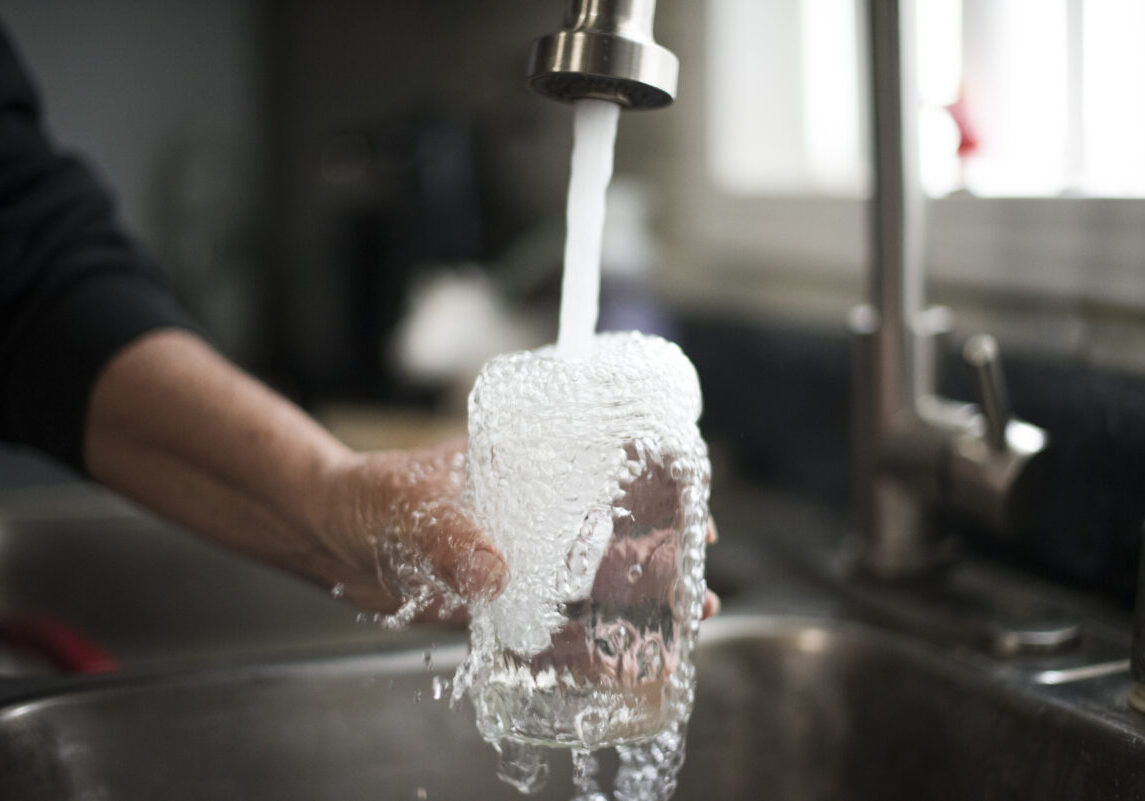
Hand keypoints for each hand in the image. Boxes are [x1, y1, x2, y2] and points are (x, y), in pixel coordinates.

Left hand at [313, 438, 716, 626]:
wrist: (328, 531)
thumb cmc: (373, 494)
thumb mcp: (413, 505)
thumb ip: (452, 539)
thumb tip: (494, 575)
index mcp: (526, 478)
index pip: (603, 479)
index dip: (653, 493)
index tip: (693, 506)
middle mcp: (531, 524)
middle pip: (610, 542)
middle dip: (660, 561)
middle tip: (700, 584)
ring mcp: (517, 569)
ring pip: (588, 594)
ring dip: (633, 612)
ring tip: (678, 632)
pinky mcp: (494, 611)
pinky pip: (545, 637)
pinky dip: (580, 654)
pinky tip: (615, 669)